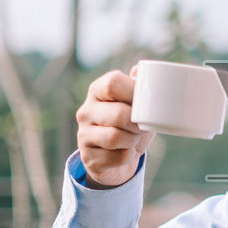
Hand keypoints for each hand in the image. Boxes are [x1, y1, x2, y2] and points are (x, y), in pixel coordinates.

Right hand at [76, 68, 154, 187]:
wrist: (117, 157)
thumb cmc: (129, 124)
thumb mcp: (135, 103)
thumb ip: (138, 84)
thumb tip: (141, 70)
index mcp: (97, 91)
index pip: (112, 83)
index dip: (133, 93)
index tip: (144, 104)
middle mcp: (86, 111)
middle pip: (119, 114)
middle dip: (138, 124)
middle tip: (141, 127)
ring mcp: (83, 134)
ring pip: (115, 137)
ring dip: (133, 141)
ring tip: (133, 139)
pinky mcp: (87, 157)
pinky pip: (116, 157)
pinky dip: (128, 157)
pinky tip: (125, 153)